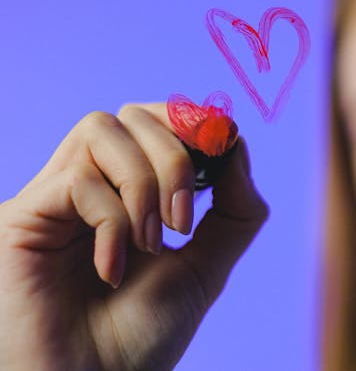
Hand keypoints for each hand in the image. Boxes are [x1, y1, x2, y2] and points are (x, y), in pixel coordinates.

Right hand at [0, 103, 268, 369]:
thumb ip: (233, 208)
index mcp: (129, 192)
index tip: (224, 144)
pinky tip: (113, 269)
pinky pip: (79, 178)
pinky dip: (112, 221)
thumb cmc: (143, 335)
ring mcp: (55, 198)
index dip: (193, 121)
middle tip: (183, 221)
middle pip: (133, 114)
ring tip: (151, 243)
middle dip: (176, 157)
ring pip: (103, 128)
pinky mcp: (24, 216)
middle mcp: (91, 185)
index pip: (156, 120)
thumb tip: (236, 142)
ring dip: (144, 183)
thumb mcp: (207, 265)